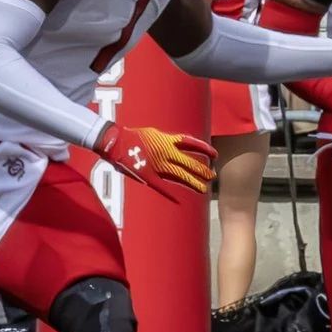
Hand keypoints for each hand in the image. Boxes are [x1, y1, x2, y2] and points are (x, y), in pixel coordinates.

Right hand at [97, 122, 217, 198]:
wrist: (115, 141)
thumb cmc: (132, 135)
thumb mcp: (154, 133)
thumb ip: (167, 140)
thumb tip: (178, 143)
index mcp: (168, 141)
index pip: (192, 144)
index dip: (205, 149)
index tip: (215, 154)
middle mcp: (166, 153)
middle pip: (189, 163)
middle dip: (202, 170)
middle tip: (213, 176)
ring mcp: (158, 165)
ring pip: (180, 175)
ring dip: (193, 182)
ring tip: (204, 188)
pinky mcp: (148, 175)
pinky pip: (161, 185)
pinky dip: (170, 193)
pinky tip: (179, 199)